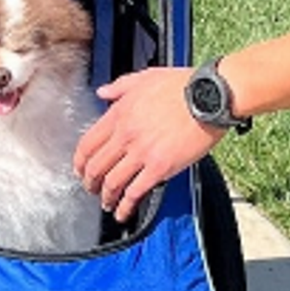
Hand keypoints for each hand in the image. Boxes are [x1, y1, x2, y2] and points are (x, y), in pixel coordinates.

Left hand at [74, 68, 219, 221]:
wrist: (209, 97)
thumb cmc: (182, 86)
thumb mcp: (144, 77)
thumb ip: (119, 86)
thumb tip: (102, 92)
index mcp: (119, 114)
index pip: (87, 143)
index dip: (79, 161)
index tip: (80, 170)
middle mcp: (126, 135)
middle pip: (95, 166)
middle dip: (89, 182)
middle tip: (91, 189)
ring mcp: (142, 153)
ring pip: (112, 182)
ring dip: (105, 197)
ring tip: (107, 203)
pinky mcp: (160, 167)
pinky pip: (135, 192)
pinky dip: (125, 206)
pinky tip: (123, 213)